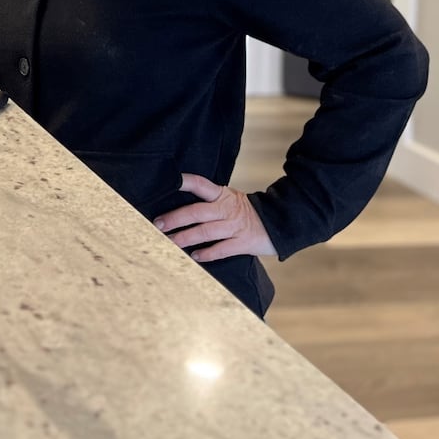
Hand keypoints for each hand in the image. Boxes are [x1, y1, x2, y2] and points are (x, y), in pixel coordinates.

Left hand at [154, 173, 275, 261]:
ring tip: (170, 242)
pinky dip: (207, 253)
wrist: (280, 222)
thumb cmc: (247, 212)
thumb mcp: (230, 199)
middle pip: (197, 212)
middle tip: (158, 225)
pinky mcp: (244, 243)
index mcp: (222, 195)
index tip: (169, 183)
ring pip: (206, 232)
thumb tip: (179, 206)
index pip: (200, 184)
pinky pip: (222, 249)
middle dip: (175, 218)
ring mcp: (235, 226)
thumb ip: (210, 202)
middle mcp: (227, 209)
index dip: (185, 182)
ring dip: (186, 238)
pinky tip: (194, 256)